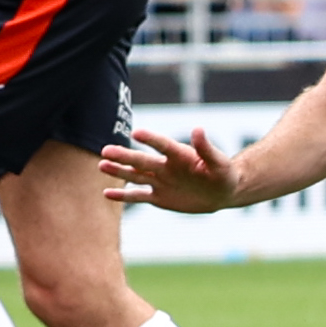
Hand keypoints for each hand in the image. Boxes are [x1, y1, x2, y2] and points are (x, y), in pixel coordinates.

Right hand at [99, 126, 245, 212]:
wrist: (222, 193)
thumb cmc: (223, 173)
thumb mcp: (219, 163)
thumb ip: (206, 148)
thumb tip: (198, 129)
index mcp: (180, 155)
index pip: (162, 145)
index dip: (151, 139)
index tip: (136, 133)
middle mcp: (166, 166)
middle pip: (142, 160)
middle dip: (124, 156)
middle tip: (105, 150)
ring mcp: (160, 181)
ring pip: (136, 176)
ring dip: (119, 171)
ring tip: (101, 165)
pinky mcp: (159, 197)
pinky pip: (138, 196)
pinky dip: (123, 195)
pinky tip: (106, 193)